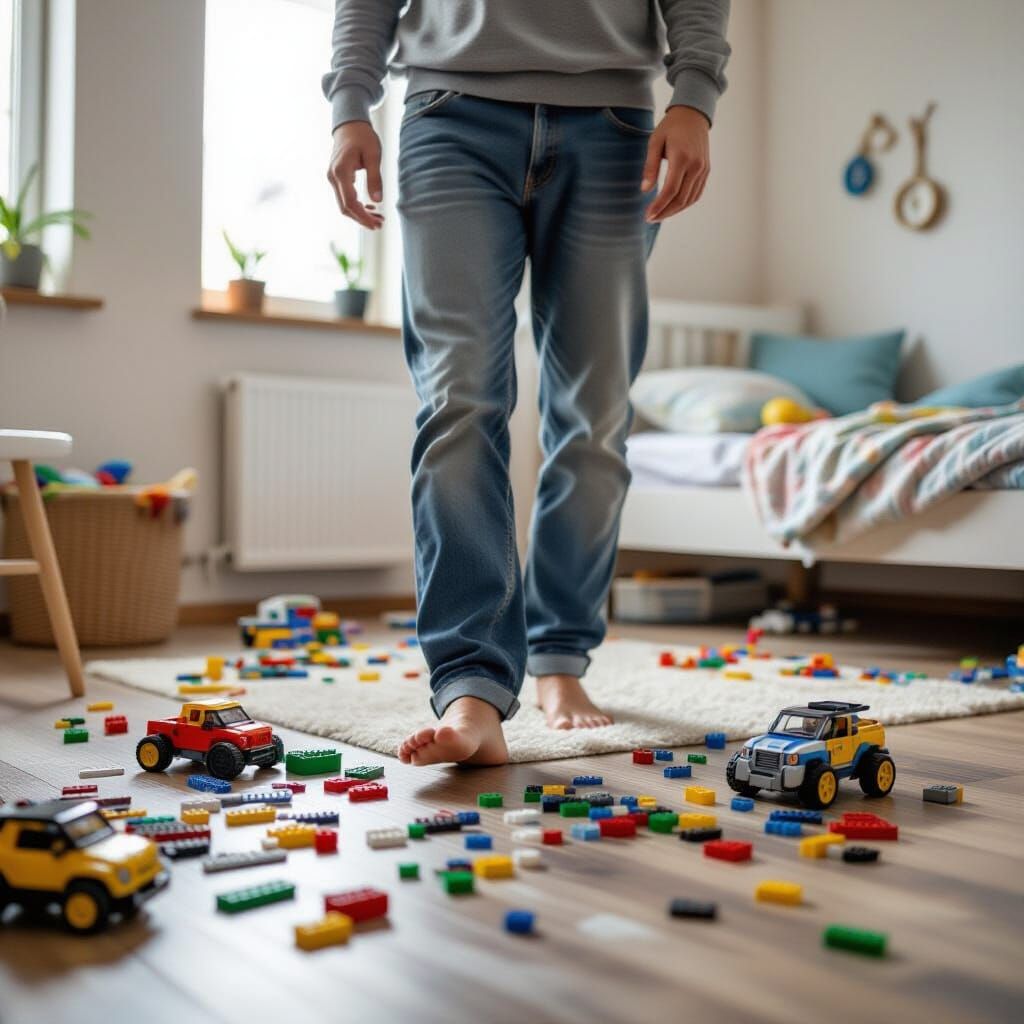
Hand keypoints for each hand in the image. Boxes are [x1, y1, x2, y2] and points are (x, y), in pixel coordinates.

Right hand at [327, 121, 384, 230]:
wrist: (349, 125)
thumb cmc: (362, 137)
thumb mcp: (373, 155)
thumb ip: (375, 178)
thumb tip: (378, 201)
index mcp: (341, 172)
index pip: (350, 203)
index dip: (363, 217)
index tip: (377, 224)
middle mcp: (333, 177)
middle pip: (345, 208)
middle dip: (362, 219)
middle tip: (380, 224)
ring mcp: (332, 178)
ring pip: (345, 204)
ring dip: (361, 214)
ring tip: (379, 218)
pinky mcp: (336, 179)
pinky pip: (345, 197)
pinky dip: (357, 205)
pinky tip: (371, 208)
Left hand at [642, 106, 710, 221]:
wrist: (693, 115)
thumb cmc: (670, 127)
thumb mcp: (655, 142)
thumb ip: (650, 167)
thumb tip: (645, 190)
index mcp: (682, 158)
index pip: (670, 190)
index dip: (659, 206)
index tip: (648, 216)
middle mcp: (696, 166)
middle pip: (680, 199)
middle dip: (664, 212)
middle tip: (650, 218)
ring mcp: (703, 169)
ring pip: (689, 199)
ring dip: (674, 211)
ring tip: (659, 215)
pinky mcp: (706, 171)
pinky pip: (696, 194)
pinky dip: (684, 204)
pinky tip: (672, 206)